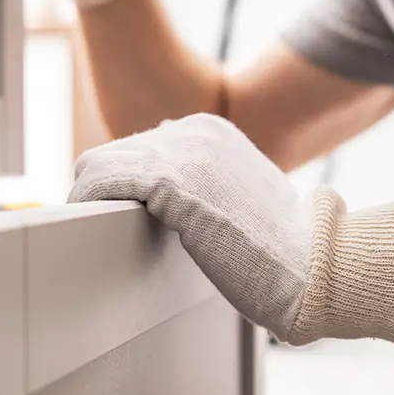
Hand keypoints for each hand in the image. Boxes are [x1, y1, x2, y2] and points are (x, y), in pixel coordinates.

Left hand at [70, 113, 313, 339]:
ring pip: (98, 165)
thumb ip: (201, 182)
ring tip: (85, 232)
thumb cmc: (277, 249)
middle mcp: (192, 130)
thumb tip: (162, 194)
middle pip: (112, 154)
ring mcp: (180, 152)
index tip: (112, 213)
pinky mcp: (169, 180)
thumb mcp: (238, 196)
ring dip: (88, 199)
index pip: (138, 148)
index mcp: (208, 130)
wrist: (309, 264)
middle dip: (101, 191)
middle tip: (93, 227)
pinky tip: (84, 226)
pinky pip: (100, 182)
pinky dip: (85, 202)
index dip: (120, 184)